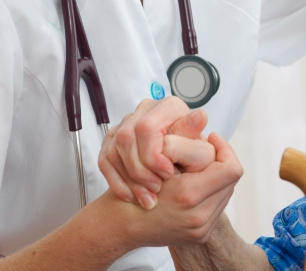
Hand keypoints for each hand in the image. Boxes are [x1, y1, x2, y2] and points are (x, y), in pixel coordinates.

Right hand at [98, 97, 215, 208]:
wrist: (180, 164)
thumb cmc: (192, 154)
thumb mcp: (197, 146)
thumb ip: (193, 135)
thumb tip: (200, 116)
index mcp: (168, 106)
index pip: (146, 127)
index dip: (153, 155)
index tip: (168, 174)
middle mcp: (145, 110)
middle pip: (126, 138)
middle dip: (140, 170)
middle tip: (156, 189)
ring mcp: (126, 123)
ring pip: (114, 151)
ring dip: (129, 180)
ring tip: (147, 198)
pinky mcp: (113, 139)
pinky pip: (105, 160)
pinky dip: (118, 183)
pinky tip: (132, 196)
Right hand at [105, 131, 243, 249]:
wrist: (120, 225)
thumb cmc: (133, 189)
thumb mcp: (156, 157)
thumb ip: (182, 136)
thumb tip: (202, 115)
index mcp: (189, 195)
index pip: (231, 168)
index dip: (224, 149)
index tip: (212, 138)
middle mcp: (198, 216)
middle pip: (231, 181)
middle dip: (220, 163)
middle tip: (205, 153)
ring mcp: (200, 229)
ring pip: (226, 193)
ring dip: (215, 178)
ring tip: (198, 169)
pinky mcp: (200, 235)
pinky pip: (217, 206)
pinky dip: (209, 192)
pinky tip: (194, 184)